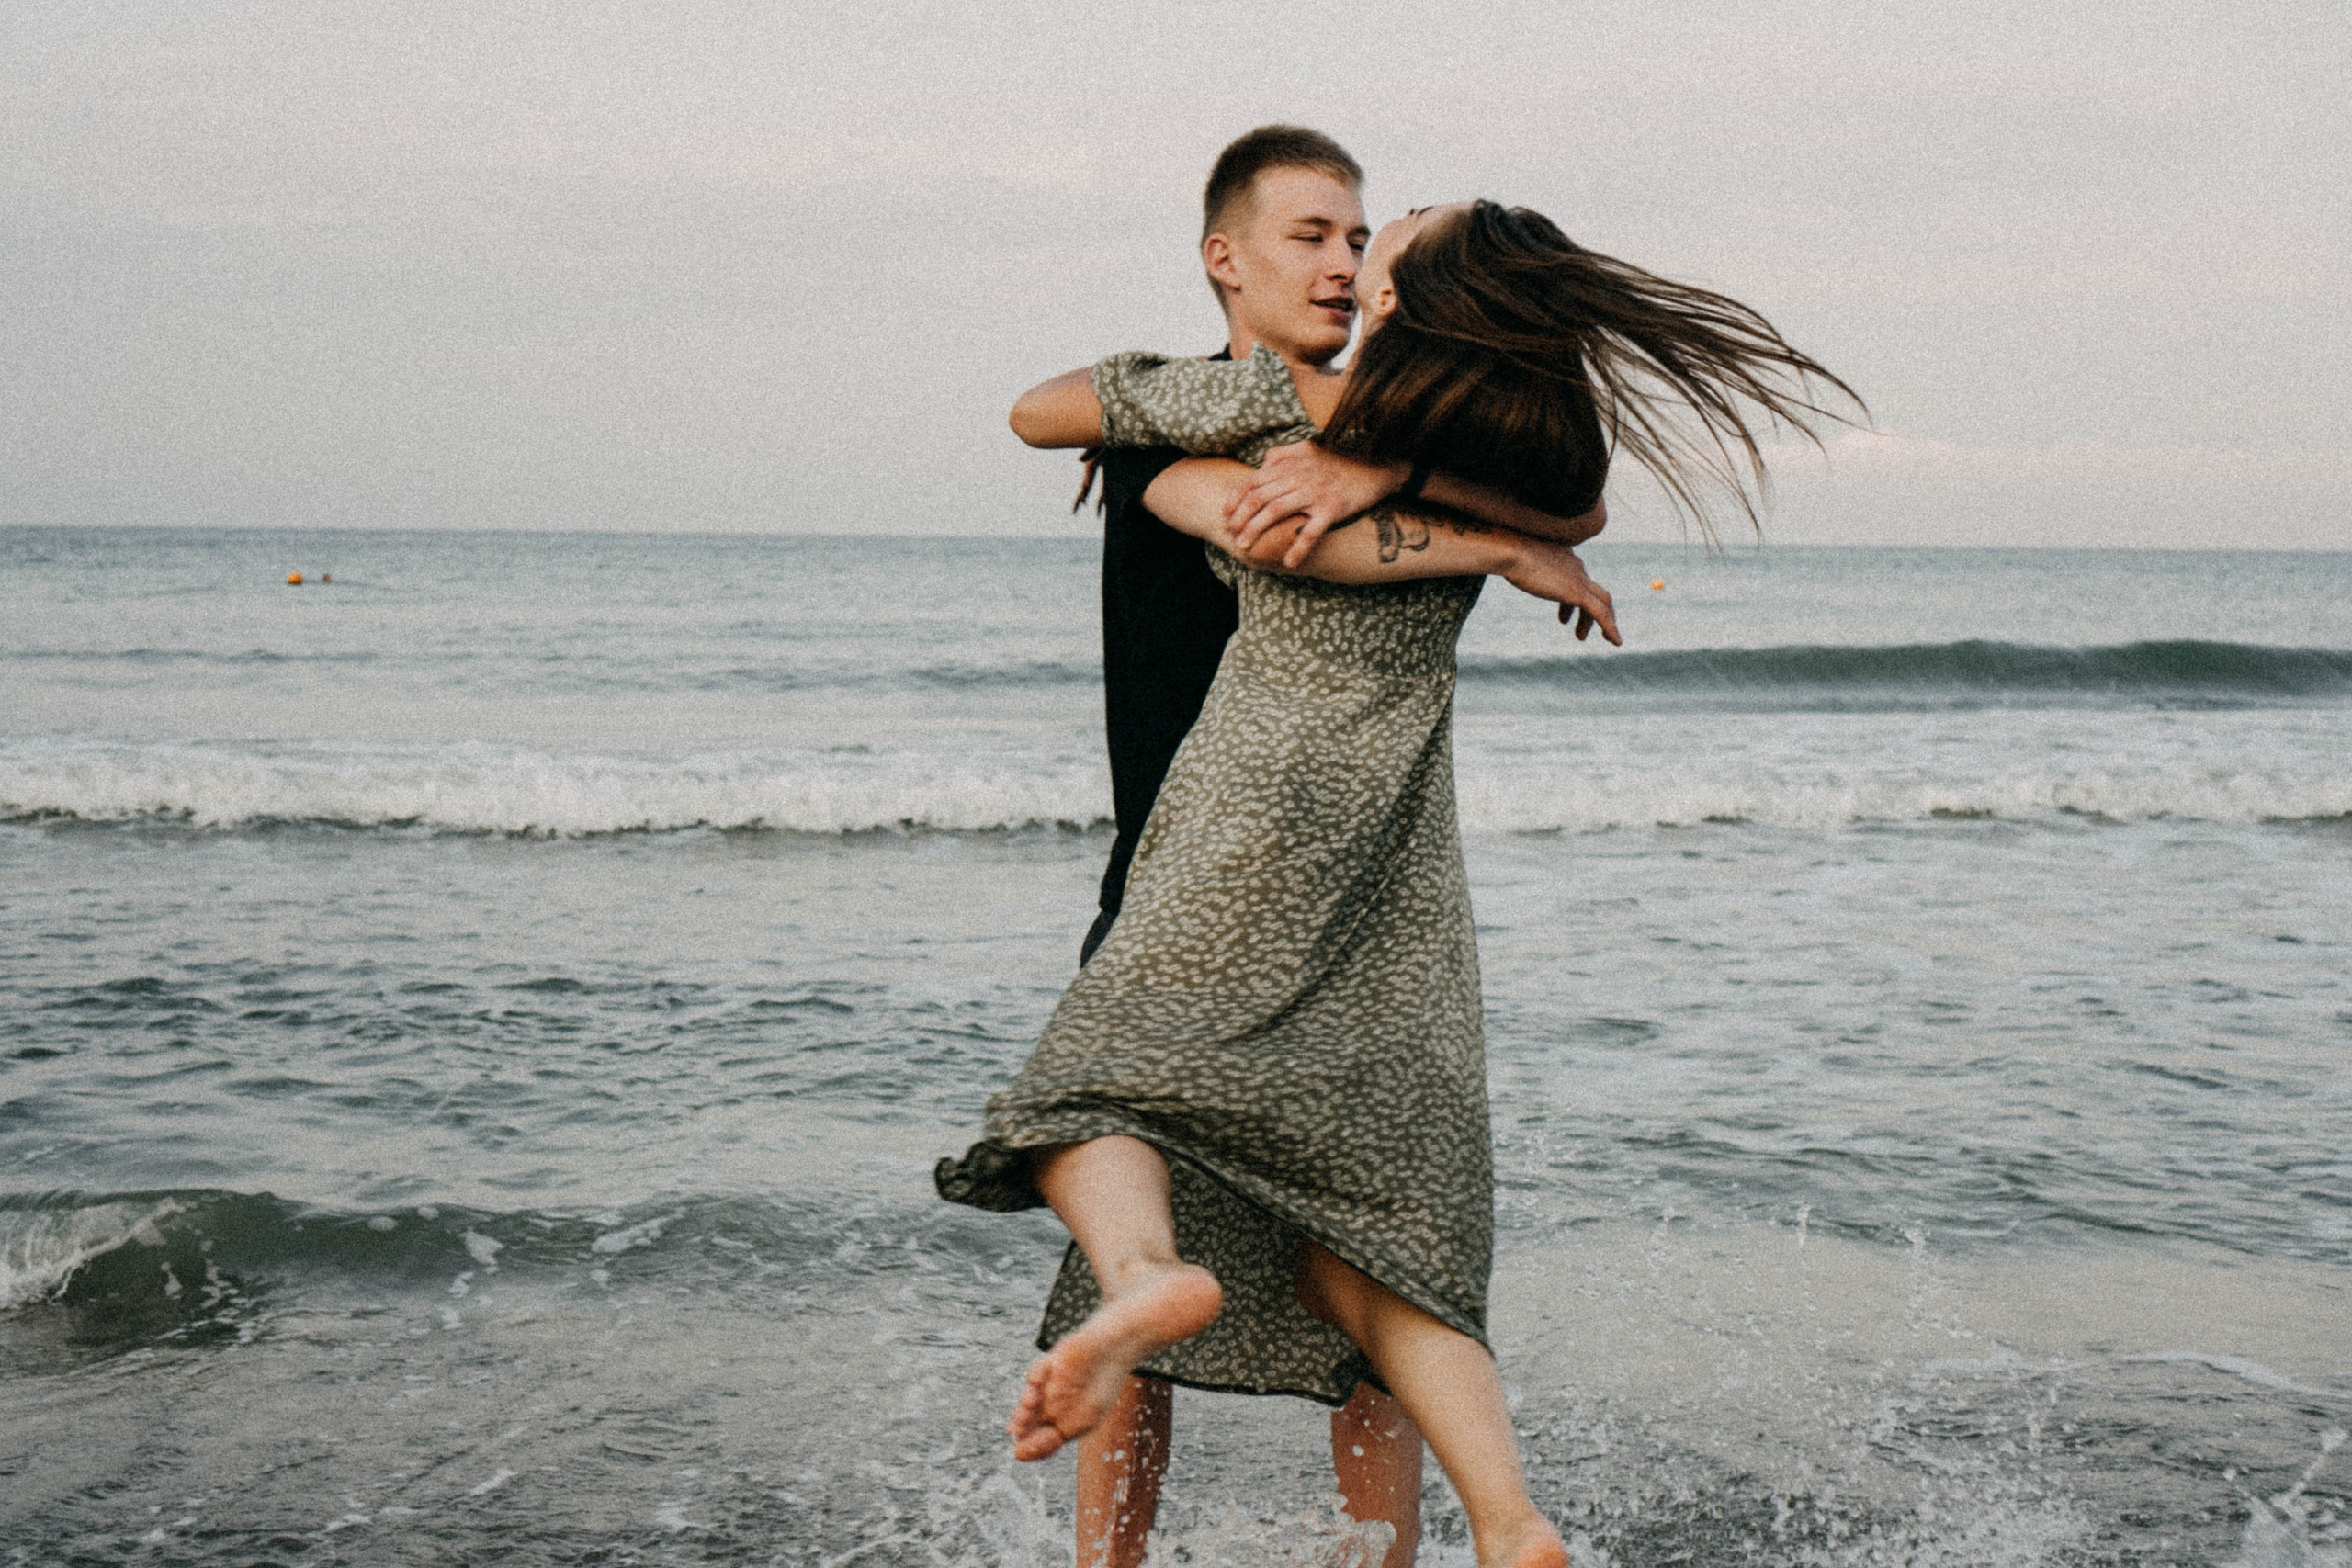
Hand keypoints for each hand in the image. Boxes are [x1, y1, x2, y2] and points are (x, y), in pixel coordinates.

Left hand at [1223, 443, 1409, 567]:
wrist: (1377, 468)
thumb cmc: (1340, 462)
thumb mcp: (1309, 448)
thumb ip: (1282, 454)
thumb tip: (1261, 465)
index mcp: (1291, 462)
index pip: (1252, 480)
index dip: (1234, 499)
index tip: (1224, 515)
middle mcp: (1300, 475)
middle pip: (1259, 497)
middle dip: (1240, 518)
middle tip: (1231, 535)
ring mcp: (1316, 491)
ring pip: (1276, 511)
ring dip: (1256, 531)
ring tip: (1244, 547)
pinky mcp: (1333, 508)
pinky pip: (1311, 530)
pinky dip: (1298, 547)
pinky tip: (1289, 562)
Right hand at [1504, 539, 1620, 645]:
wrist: (1510, 551)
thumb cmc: (1506, 553)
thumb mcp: (1517, 559)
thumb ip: (1522, 564)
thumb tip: (1509, 565)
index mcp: (1566, 557)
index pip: (1578, 579)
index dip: (1573, 602)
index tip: (1564, 618)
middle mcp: (1576, 566)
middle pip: (1595, 591)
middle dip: (1595, 611)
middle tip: (1584, 630)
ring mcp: (1579, 579)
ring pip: (1603, 603)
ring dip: (1604, 623)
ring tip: (1594, 639)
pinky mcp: (1577, 592)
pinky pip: (1601, 614)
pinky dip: (1610, 628)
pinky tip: (1616, 641)